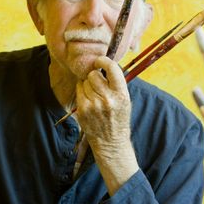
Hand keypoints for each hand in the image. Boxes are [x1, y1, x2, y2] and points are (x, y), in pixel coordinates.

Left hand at [75, 56, 138, 194]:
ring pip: (84, 82)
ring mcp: (93, 104)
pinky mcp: (83, 109)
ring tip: (95, 95)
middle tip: (98, 84)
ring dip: (87, 84)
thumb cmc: (118, 118)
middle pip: (93, 74)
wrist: (111, 142)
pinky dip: (82, 91)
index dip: (103, 61)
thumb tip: (103, 64)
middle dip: (94, 76)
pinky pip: (78, 90)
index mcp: (121, 94)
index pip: (111, 68)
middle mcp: (107, 99)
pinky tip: (89, 99)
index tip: (100, 61)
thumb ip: (116, 83)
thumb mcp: (125, 100)